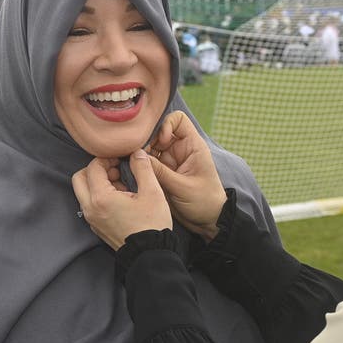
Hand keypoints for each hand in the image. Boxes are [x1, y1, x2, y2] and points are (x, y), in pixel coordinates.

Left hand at [72, 150, 171, 250]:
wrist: (150, 255)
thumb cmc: (152, 225)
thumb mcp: (152, 192)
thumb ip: (143, 168)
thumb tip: (136, 153)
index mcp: (101, 198)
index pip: (93, 167)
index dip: (107, 159)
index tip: (122, 160)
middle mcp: (90, 208)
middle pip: (80, 178)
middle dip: (96, 170)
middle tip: (116, 171)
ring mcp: (91, 219)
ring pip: (83, 192)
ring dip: (98, 183)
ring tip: (122, 185)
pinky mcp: (96, 227)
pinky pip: (90, 205)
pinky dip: (100, 196)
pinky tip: (121, 199)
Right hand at [146, 111, 226, 239]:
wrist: (208, 222)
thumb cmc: (204, 202)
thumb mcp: (182, 187)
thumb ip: (161, 172)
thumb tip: (138, 157)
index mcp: (192, 146)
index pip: (177, 120)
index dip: (165, 126)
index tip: (161, 143)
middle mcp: (180, 150)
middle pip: (158, 133)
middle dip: (147, 143)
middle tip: (139, 158)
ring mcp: (171, 161)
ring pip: (150, 148)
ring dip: (142, 155)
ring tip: (135, 166)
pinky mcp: (163, 173)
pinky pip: (148, 163)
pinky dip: (141, 166)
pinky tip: (136, 173)